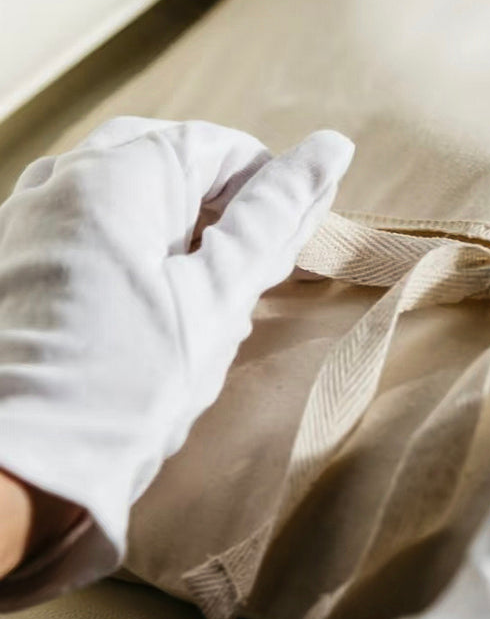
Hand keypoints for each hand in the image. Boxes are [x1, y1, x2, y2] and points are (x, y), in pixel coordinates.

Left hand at [0, 116, 352, 604]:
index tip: (288, 248)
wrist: (8, 472)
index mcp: (112, 176)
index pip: (215, 146)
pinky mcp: (9, 262)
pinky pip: (84, 233)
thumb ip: (271, 219)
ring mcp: (24, 220)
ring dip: (174, 238)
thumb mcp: (215, 301)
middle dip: (217, 213)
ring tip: (198, 310)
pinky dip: (129, 258)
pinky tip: (141, 321)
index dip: (267, 190)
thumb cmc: (122, 391)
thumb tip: (328, 148)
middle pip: (165, 166)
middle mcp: (58, 181)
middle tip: (246, 281)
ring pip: (123, 200)